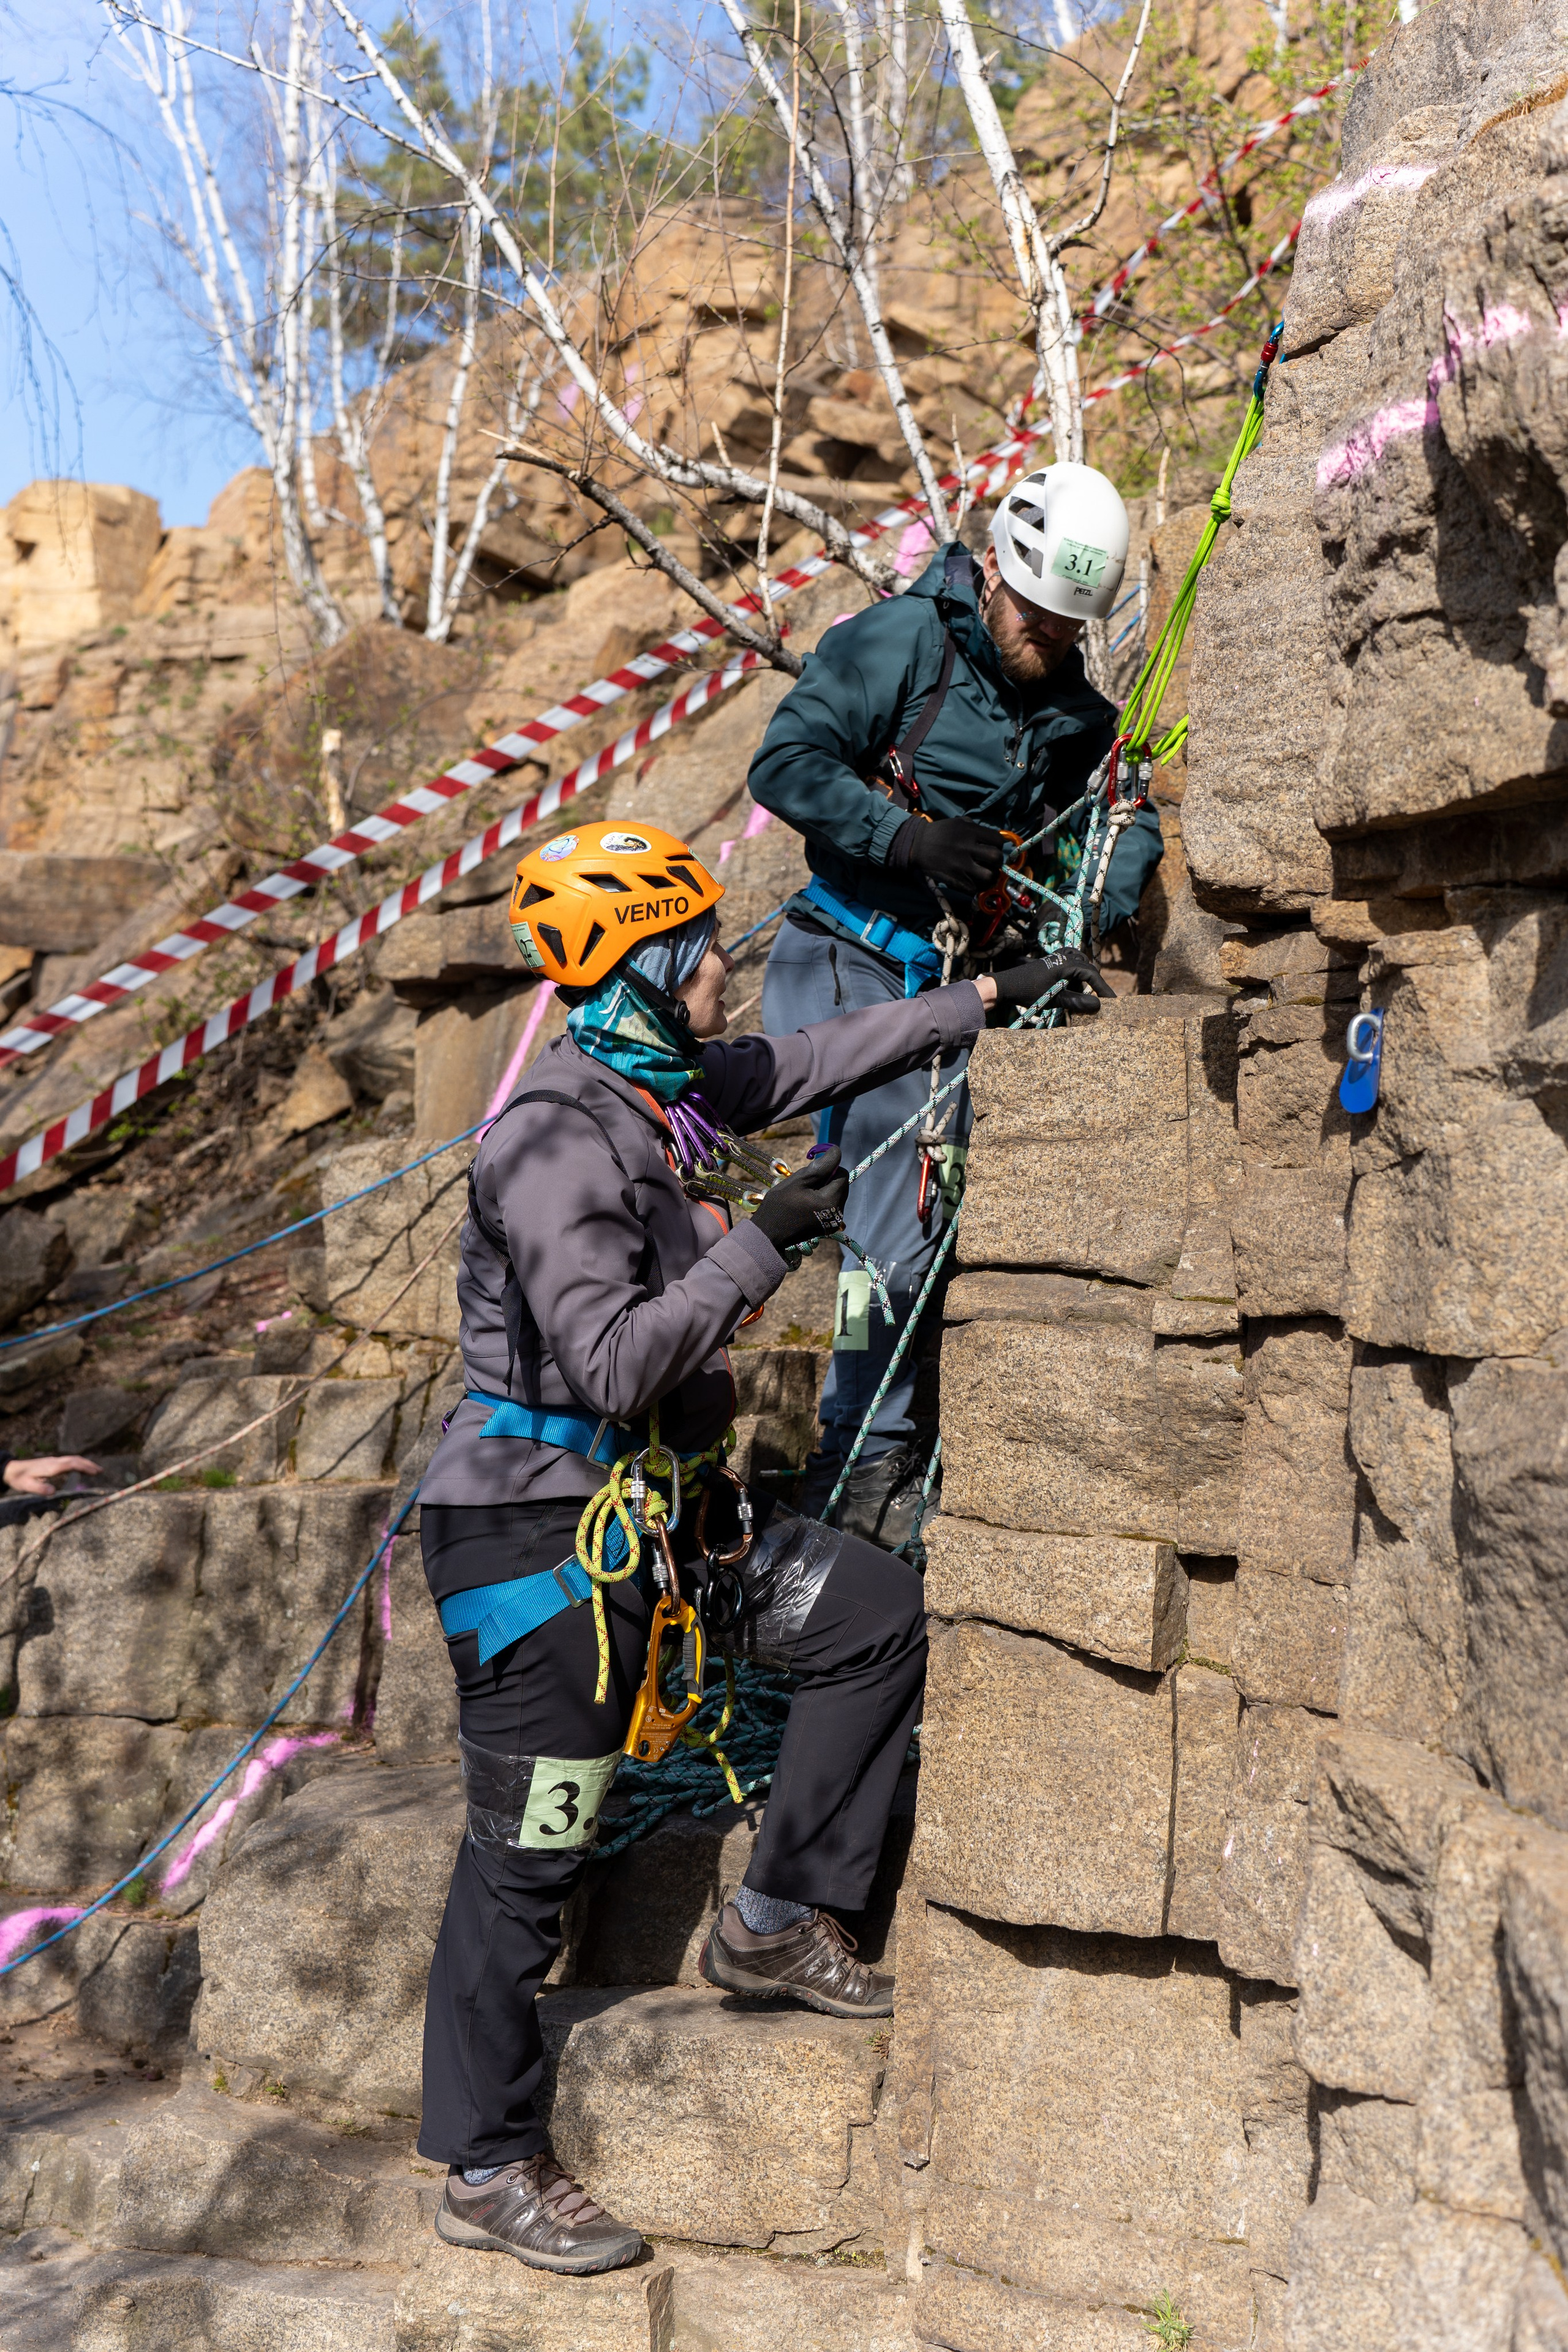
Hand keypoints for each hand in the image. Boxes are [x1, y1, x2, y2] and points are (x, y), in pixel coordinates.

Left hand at [2, 1454, 100, 1497]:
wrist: (12, 1469)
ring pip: (73, 1459)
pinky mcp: (52, 1462)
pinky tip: (81, 1468)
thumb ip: (40, 1488)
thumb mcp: (27, 1486)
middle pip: (75, 1460)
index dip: (85, 1467)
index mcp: (51, 1467)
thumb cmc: (19, 1478)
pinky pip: (69, 1460)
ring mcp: (54, 1461)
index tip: (96, 1471)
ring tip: (95, 1469)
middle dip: (89, 1464)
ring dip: (85, 1463)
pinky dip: (79, 1463)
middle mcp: (54, 1462)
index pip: (72, 1464)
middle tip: (101, 1471)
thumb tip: (54, 1491)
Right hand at [749, 1147, 849, 1254]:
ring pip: (836, 1194)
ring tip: (803, 1195)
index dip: (829, 1167)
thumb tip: (837, 1152)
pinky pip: (831, 1205)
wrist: (769, 1233)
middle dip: (826, 1179)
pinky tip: (805, 1204)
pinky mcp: (828, 1226)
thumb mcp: (799, 1180)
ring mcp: (833, 1222)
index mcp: (831, 1202)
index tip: (811, 1170)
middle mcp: (837, 1214)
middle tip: (805, 1184)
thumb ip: (821, 1166)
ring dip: (823, 1189)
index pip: (842, 1174)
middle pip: (841, 1185)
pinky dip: (821, 1199)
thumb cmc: (780, 1205)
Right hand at [905, 817, 1005, 895]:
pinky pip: (974, 888)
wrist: (918, 844)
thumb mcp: (959, 822)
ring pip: (989, 876)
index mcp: (971, 831)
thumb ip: (976, 828)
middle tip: (991, 864)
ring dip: (990, 877)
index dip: (999, 846)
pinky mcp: (954, 879)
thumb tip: (993, 838)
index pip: (998, 841)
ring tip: (985, 875)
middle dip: (997, 862)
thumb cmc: (940, 832)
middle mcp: (968, 848)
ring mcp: (961, 865)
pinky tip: (973, 882)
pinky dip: (976, 887)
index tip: (993, 849)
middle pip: (997, 858)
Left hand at [987, 951, 1113, 1017]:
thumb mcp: (1054, 1000)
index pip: (1092, 975)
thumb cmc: (1028, 992)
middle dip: (1096, 985)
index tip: (1114, 1001)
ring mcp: (1057, 957)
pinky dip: (1076, 972)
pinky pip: (1071, 962)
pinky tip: (1074, 984)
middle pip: (1088, 969)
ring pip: (1081, 965)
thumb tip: (1099, 1005)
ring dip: (1086, 979)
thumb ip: (1077, 1002)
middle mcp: (1064, 957)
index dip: (1104, 988)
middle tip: (1103, 1001)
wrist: (1007, 985)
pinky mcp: (1051, 961)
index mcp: (1066, 964)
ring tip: (1086, 995)